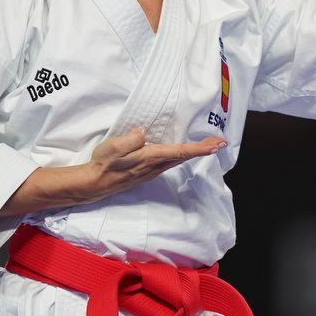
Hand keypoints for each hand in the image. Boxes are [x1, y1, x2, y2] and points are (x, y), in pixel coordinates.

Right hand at [82, 128, 225, 199]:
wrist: (95, 183)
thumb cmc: (103, 163)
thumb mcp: (114, 147)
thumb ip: (131, 139)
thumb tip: (144, 133)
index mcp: (150, 157)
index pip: (180, 151)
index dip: (199, 148)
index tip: (216, 145)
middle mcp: (155, 166)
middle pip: (184, 156)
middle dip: (203, 149)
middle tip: (220, 141)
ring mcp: (152, 170)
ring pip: (178, 159)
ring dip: (194, 152)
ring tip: (207, 145)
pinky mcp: (147, 171)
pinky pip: (170, 162)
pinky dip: (182, 155)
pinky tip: (183, 152)